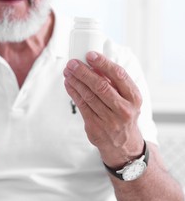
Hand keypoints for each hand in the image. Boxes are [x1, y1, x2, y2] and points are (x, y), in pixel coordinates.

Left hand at [63, 52, 143, 166]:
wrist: (123, 145)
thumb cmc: (123, 115)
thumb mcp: (128, 100)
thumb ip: (114, 84)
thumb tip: (93, 64)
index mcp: (134, 98)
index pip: (118, 76)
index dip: (103, 63)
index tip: (90, 55)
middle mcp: (123, 109)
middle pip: (100, 86)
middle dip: (83, 72)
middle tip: (72, 63)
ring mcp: (109, 120)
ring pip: (89, 96)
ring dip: (75, 81)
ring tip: (67, 72)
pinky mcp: (95, 127)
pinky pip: (82, 106)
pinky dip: (73, 93)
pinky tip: (68, 84)